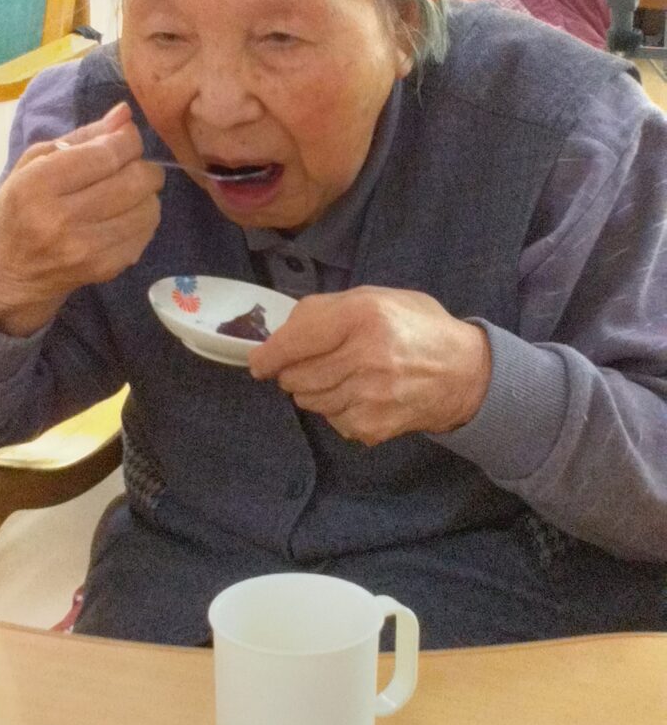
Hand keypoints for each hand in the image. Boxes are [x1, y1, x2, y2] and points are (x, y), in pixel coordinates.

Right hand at [0, 102, 163, 335]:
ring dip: (146, 193)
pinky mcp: (106, 268)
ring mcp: (86, 249)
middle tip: (131, 165)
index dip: (127, 140)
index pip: (105, 154)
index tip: (126, 138)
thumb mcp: (36, 163)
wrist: (12, 271)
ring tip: (128, 191)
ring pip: (148, 207)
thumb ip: (83, 137)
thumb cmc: (22, 207)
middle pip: (134, 180)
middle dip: (142, 165)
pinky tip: (125, 215)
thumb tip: (125, 113)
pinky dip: (143, 218)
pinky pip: (146, 233)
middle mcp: (61, 219)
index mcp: (37, 185)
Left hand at [248, 286, 491, 444]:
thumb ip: (325, 310)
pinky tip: (361, 395)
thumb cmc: (414, 328)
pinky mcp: (373, 425)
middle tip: (315, 363)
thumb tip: (279, 334)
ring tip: (345, 376)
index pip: (294, 341)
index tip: (259, 362)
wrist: (464, 372)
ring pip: (309, 401)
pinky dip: (338, 410)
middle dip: (294, 371)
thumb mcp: (374, 298)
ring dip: (316, 391)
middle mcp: (366, 356)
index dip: (268, 355)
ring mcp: (370, 396)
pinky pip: (332, 421)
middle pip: (295, 376)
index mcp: (363, 316)